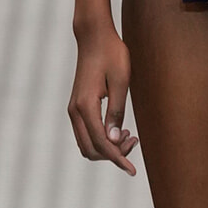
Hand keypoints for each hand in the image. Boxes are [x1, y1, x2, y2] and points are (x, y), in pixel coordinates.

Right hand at [68, 23, 137, 174]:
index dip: (118, 159)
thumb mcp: (121, 81)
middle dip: (113, 154)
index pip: (101, 143)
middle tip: (134, 141)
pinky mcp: (76, 107)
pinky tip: (118, 131)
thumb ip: (117, 111)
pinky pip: (85, 133)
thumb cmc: (112, 55)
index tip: (133, 170)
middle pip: (91, 149)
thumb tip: (114, 140)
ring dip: (107, 148)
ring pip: (86, 144)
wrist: (94, 37)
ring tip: (129, 136)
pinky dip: (101, 139)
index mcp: (85, 106)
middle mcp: (75, 111)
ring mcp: (73, 109)